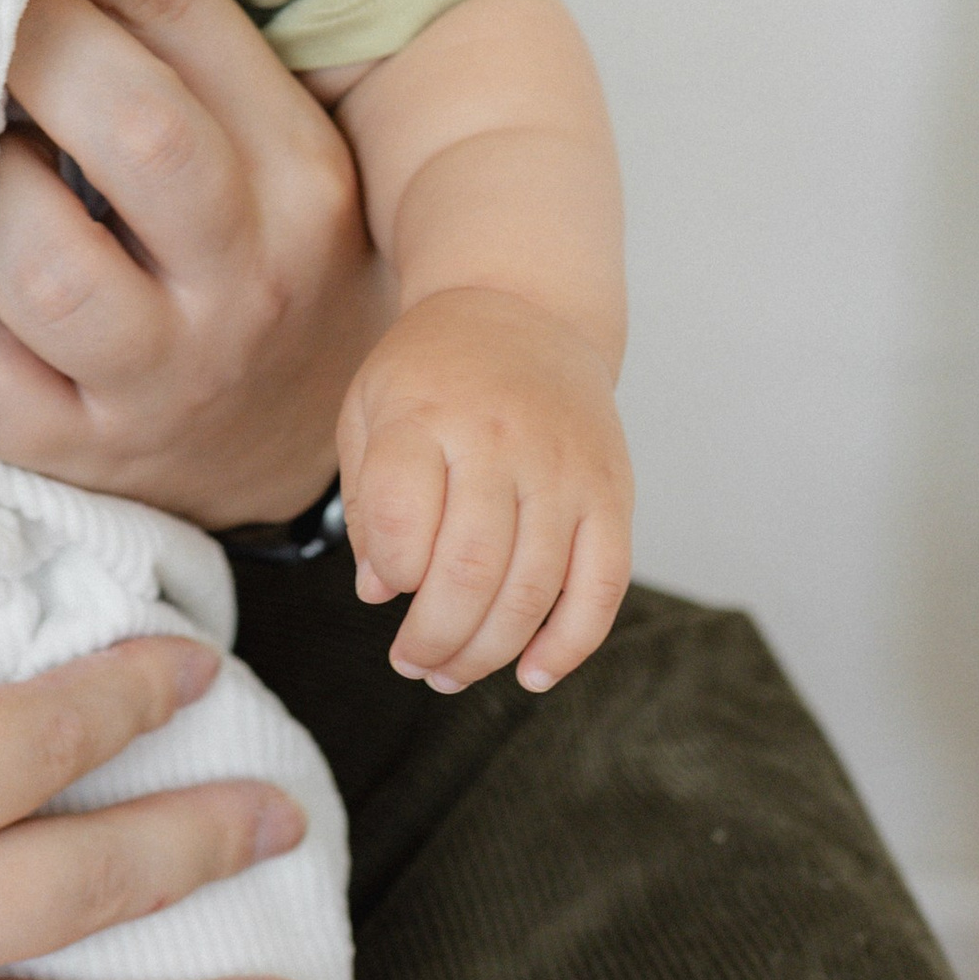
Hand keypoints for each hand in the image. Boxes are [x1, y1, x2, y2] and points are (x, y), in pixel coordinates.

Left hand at [0, 0, 388, 528]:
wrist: (289, 443)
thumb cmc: (244, 248)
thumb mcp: (259, 139)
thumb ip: (169, 34)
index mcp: (296, 163)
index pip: (181, 13)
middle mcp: (247, 270)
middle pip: (131, 127)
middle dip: (24, 42)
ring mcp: (162, 373)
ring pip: (42, 262)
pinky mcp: (74, 451)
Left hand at [336, 283, 631, 692]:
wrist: (522, 307)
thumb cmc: (433, 370)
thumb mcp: (370, 405)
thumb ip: (366, 498)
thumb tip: (378, 591)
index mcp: (428, 413)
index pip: (403, 517)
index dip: (390, 572)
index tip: (384, 585)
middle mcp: (502, 440)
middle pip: (469, 571)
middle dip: (434, 638)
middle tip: (413, 661)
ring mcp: (565, 469)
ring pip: (532, 591)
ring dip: (488, 653)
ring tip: (451, 671)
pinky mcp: (612, 493)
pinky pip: (601, 589)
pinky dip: (569, 645)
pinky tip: (531, 673)